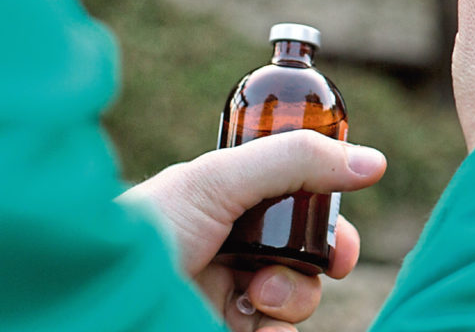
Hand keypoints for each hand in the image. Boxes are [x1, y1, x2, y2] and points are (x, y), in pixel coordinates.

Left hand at [118, 130, 386, 330]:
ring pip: (300, 297)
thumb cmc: (145, 231)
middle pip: (309, 252)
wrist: (100, 302)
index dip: (327, 212)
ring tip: (258, 295)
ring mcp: (229, 298)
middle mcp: (232, 249)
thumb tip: (374, 162)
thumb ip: (297, 160)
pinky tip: (258, 330)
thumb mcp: (219, 179)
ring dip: (294, 294)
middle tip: (334, 262)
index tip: (341, 221)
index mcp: (229, 203)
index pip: (297, 202)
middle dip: (327, 255)